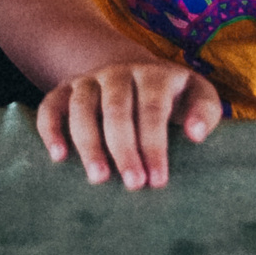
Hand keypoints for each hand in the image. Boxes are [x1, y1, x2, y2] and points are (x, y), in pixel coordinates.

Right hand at [38, 61, 222, 189]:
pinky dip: (50, 129)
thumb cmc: (170, 95)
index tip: (158, 180)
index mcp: (153, 74)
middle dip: (124, 149)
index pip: (152, 109)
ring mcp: (89, 80)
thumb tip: (195, 135)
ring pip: (82, 108)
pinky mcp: (65, 89)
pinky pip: (50, 106)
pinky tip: (58, 157)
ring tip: (98, 178)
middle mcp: (118, 72)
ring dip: (89, 144)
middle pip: (116, 110)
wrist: (131, 69)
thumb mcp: (196, 93)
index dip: (154, 145)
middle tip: (133, 185)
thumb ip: (204, 110)